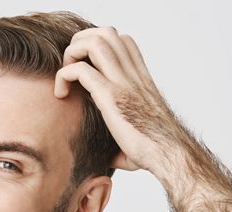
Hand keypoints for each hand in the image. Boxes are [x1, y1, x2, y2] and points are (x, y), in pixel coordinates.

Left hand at [54, 26, 190, 174]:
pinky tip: (61, 95)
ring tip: (66, 78)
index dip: (98, 46)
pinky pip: (80, 70)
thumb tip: (110, 157)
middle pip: (106, 33)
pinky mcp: (111, 96)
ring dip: (72, 53)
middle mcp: (132, 74)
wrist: (170, 155)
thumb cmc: (155, 151)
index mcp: (139, 79)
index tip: (84, 70)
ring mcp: (122, 82)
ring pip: (95, 41)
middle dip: (80, 43)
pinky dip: (64, 76)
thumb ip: (122, 140)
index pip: (122, 41)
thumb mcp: (138, 134)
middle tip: (70, 69)